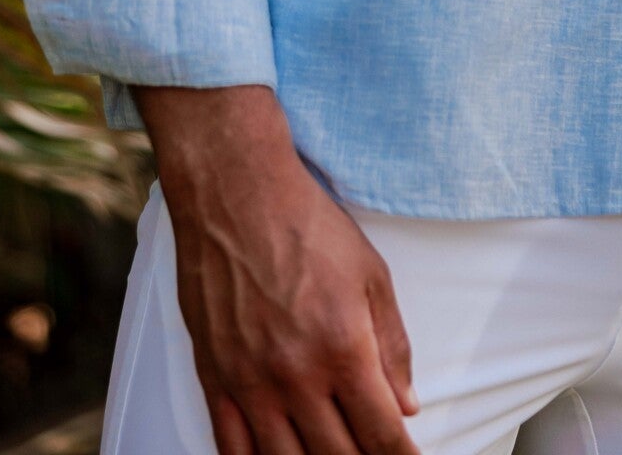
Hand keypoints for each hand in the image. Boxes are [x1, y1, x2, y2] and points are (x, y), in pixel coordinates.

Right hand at [136, 84, 420, 454]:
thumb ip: (392, 345)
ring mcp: (250, 381)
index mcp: (344, 348)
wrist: (236, 191)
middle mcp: (296, 375)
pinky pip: (231, 447)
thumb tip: (407, 403)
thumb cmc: (306, 223)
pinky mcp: (214, 376)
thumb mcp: (371, 274)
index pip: (382, 433)